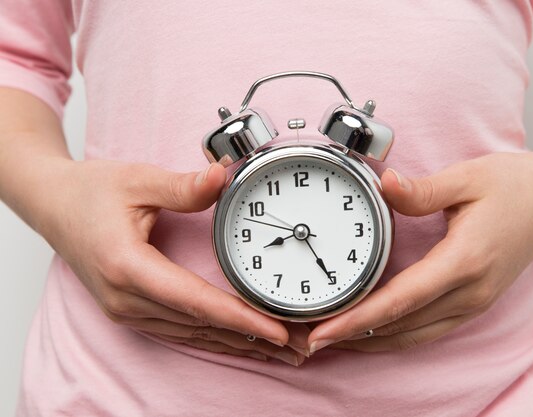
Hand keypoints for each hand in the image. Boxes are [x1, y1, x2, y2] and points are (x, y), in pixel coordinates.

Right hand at [40, 159, 305, 365]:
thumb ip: (183, 185)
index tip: (276, 330)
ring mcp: (126, 310)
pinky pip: (180, 331)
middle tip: (298, 345)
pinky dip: (214, 338)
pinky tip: (239, 343)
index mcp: (128, 267)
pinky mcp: (130, 310)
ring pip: (192, 335)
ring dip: (237, 343)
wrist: (53, 205)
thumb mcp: (137, 180)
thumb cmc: (89, 193)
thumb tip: (221, 176)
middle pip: (200, 326)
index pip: (196, 301)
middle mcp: (126, 298)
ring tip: (280, 352)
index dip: (240, 318)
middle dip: (252, 337)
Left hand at [308, 151, 532, 352]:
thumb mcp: (467, 178)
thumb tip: (384, 184)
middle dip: (355, 335)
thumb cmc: (514, 185)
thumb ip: (422, 190)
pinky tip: (376, 333)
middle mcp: (472, 291)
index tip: (325, 330)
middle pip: (402, 326)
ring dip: (373, 341)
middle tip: (313, 337)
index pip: (401, 300)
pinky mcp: (477, 300)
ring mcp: (477, 300)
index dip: (359, 318)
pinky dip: (398, 336)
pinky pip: (431, 329)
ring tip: (336, 339)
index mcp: (465, 261)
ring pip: (416, 335)